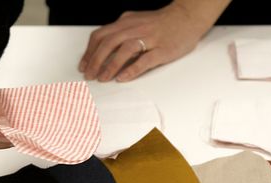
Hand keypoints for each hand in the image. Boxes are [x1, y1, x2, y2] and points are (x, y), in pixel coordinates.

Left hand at [78, 1, 228, 81]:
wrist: (187, 17)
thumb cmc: (161, 23)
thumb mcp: (136, 22)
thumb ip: (121, 32)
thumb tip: (104, 47)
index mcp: (126, 22)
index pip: (101, 35)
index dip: (89, 52)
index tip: (83, 65)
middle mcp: (135, 28)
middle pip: (109, 42)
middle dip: (96, 60)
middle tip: (89, 75)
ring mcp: (149, 38)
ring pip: (124, 49)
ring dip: (110, 65)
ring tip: (103, 78)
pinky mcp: (162, 49)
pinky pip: (145, 60)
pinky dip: (132, 69)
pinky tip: (123, 77)